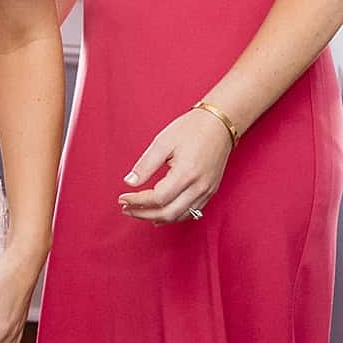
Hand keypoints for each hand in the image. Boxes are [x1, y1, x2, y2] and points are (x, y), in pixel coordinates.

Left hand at [119, 107, 233, 223]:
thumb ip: (145, 165)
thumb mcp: (163, 142)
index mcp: (186, 173)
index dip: (137, 201)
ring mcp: (207, 190)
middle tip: (126, 209)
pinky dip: (174, 216)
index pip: (157, 198)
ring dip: (157, 218)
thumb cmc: (191, 129)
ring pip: (179, 216)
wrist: (220, 124)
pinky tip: (160, 215)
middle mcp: (199, 186)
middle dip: (144, 214)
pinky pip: (191, 212)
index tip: (123, 198)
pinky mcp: (211, 190)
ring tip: (139, 212)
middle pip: (168, 213)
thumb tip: (129, 182)